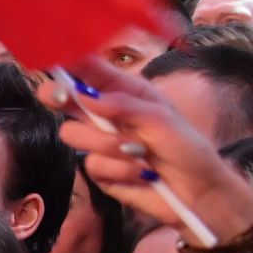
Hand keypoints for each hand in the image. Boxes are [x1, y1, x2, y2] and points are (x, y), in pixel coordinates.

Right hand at [39, 58, 252, 240]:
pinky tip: (142, 174)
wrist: (199, 195)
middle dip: (56, 95)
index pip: (90, 70)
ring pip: (73, 134)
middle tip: (58, 98)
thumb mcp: (163, 120)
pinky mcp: (101, 172)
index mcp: (125, 92)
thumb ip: (124, 106)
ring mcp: (100, 143)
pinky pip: (92, 165)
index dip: (69, 61)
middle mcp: (107, 114)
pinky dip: (119, 169)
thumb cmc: (189, 149)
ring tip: (138, 153)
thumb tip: (85, 96)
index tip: (53, 57)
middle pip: (64, 98)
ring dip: (106, 144)